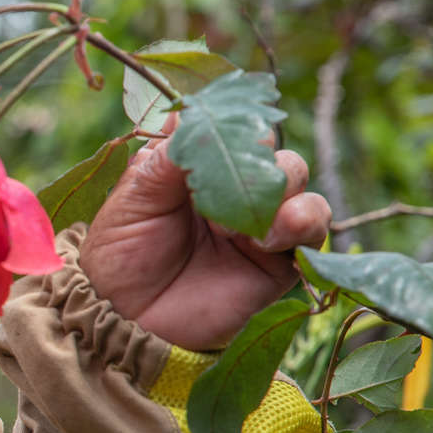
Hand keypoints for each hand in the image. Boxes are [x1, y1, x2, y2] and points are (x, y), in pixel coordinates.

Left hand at [79, 135, 332, 351]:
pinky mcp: (279, 262)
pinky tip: (268, 235)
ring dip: (285, 184)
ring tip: (252, 212)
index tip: (214, 130)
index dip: (232, 123)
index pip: (233, 127)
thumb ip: (168, 158)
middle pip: (271, 150)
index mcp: (198, 167)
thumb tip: (188, 112)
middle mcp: (234, 190)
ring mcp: (259, 223)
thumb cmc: (119, 257)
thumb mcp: (133, 198)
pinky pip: (313, 230)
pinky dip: (302, 221)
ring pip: (298, 181)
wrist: (125, 320)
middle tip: (234, 172)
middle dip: (259, 154)